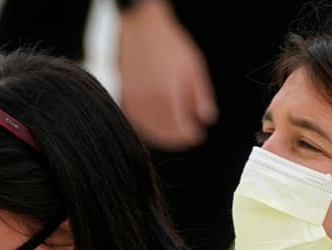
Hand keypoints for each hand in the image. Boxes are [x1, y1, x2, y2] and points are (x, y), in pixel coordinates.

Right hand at [117, 0, 217, 149]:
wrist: (140, 28)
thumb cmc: (167, 44)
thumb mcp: (194, 66)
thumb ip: (201, 95)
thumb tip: (207, 119)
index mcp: (168, 96)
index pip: (182, 129)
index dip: (192, 135)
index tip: (198, 135)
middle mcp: (149, 103)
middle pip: (165, 134)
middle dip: (178, 139)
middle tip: (188, 138)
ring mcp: (134, 102)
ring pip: (149, 131)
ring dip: (162, 137)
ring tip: (173, 136)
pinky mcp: (124, 98)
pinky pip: (135, 122)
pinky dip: (146, 129)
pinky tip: (155, 127)